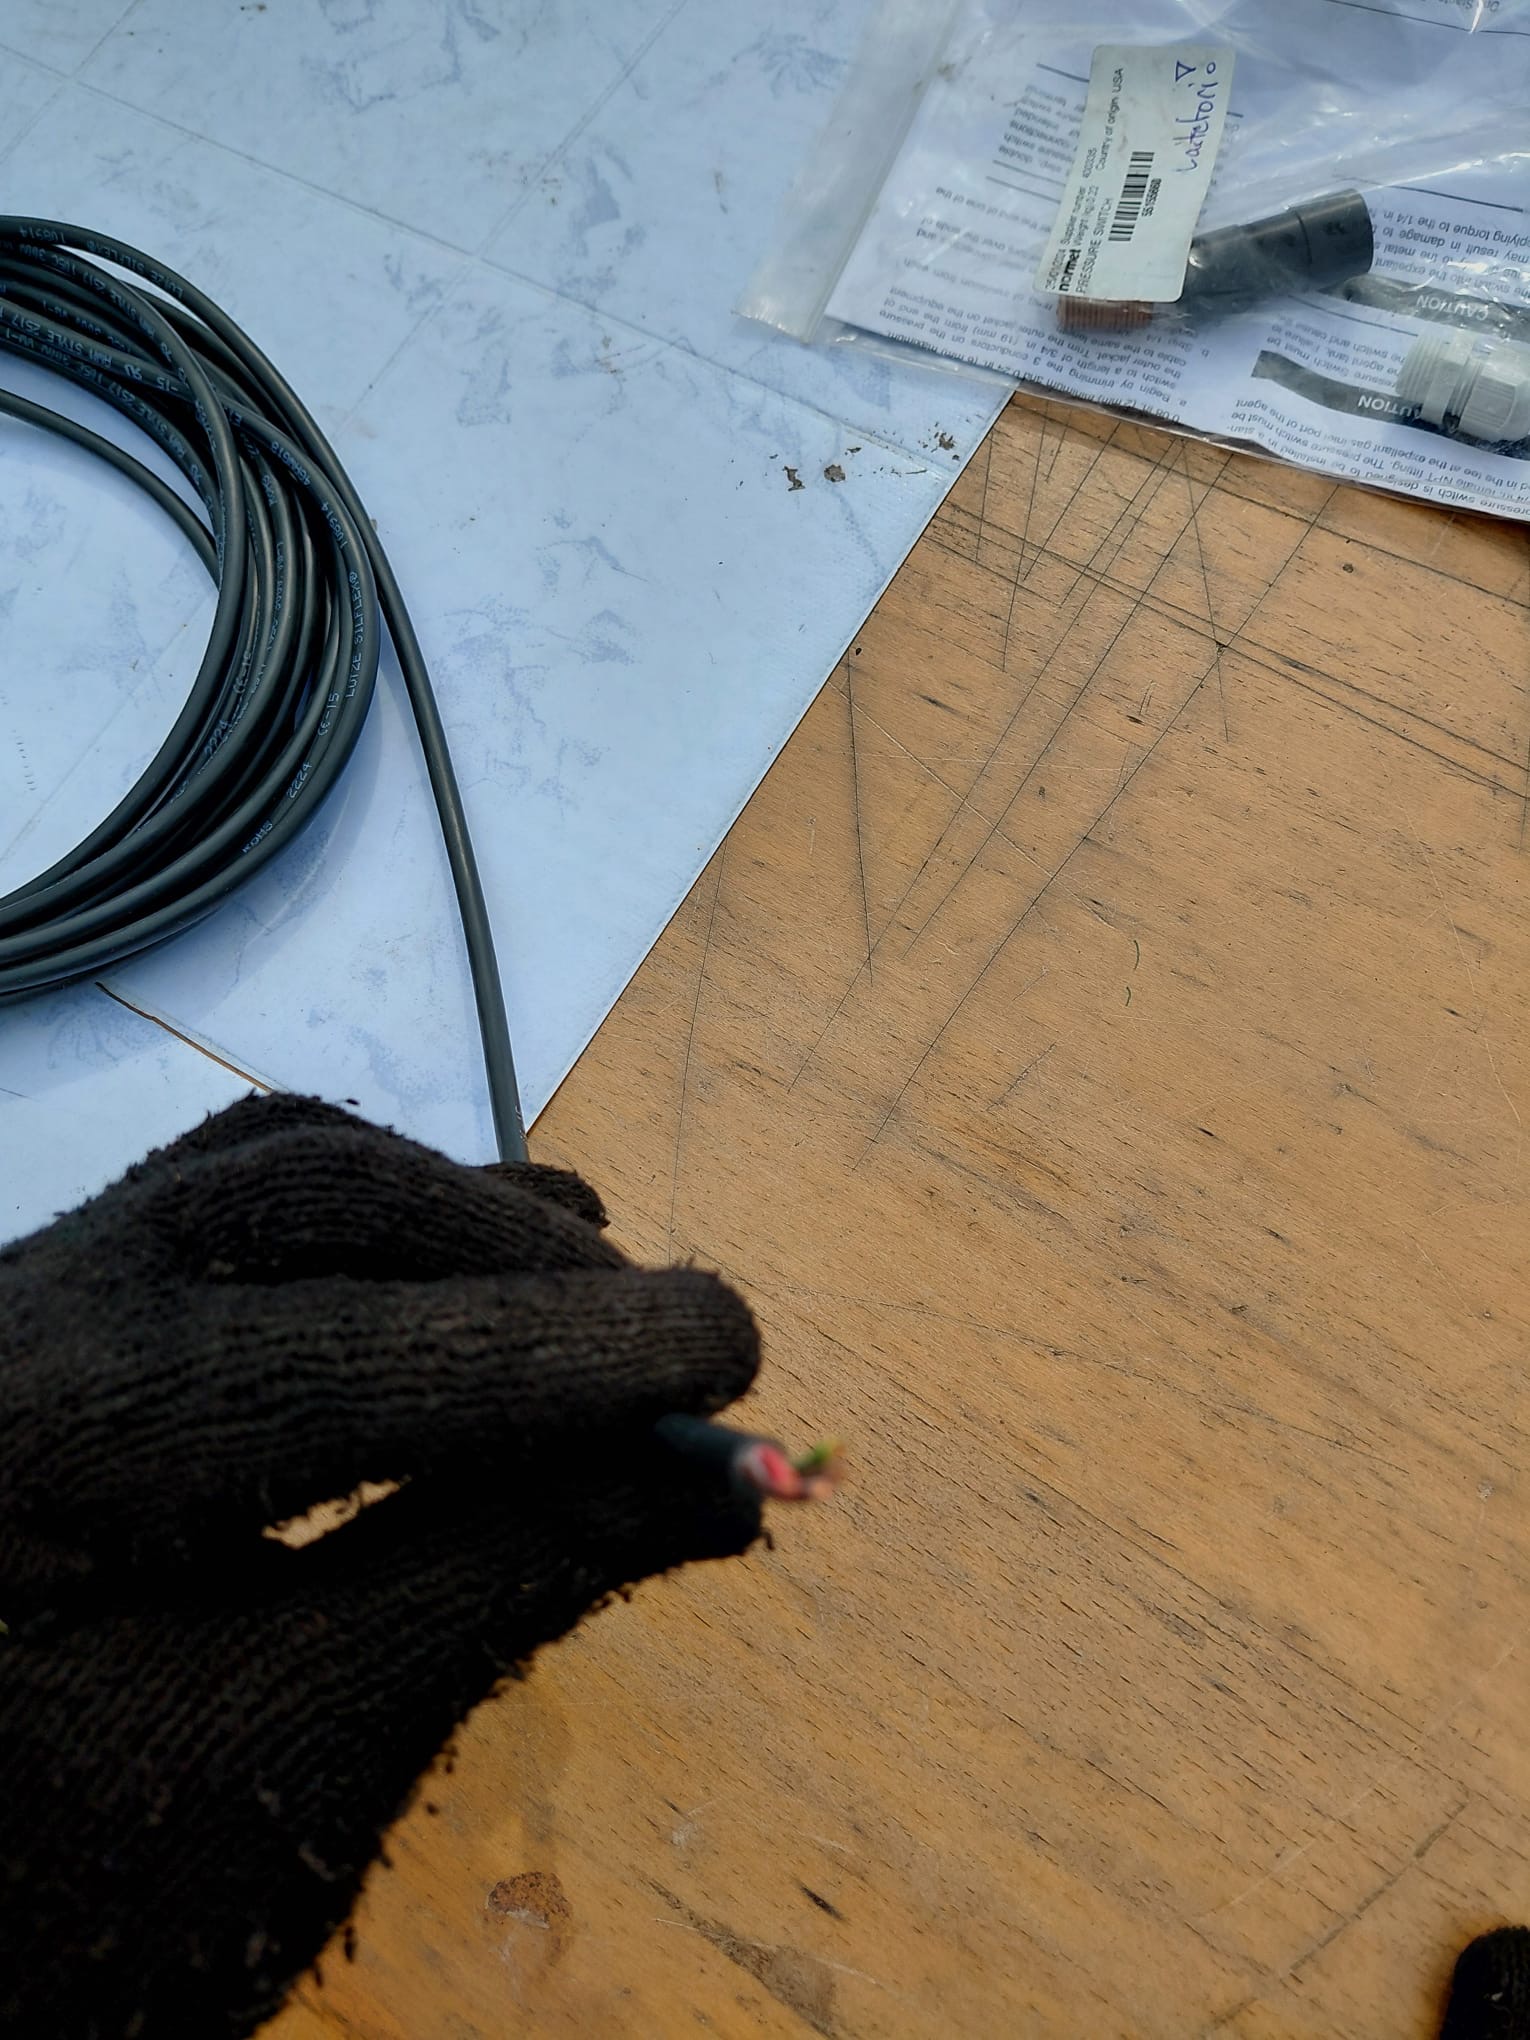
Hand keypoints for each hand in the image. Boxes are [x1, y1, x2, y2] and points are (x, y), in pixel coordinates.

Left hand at [0, 1094, 761, 2037]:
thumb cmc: (72, 1878)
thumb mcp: (292, 1754)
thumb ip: (501, 1583)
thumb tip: (719, 1481)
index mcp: (51, 1450)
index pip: (348, 1353)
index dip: (565, 1349)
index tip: (733, 1352)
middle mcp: (19, 1323)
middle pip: (311, 1195)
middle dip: (522, 1257)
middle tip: (675, 1335)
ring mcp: (28, 1295)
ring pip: (278, 1168)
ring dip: (461, 1219)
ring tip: (593, 1299)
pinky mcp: (61, 1306)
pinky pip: (238, 1200)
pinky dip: (383, 1225)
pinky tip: (470, 1279)